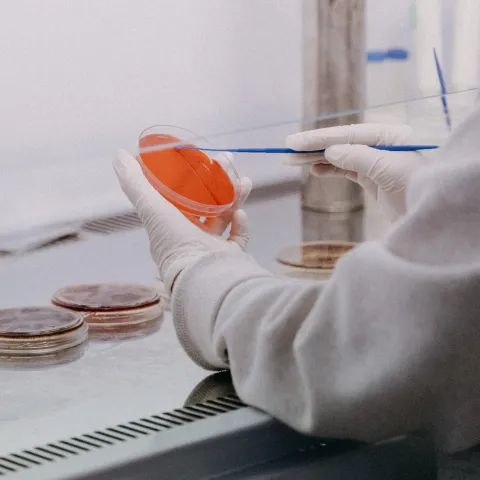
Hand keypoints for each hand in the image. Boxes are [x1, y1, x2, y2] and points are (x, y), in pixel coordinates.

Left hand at [113, 149, 251, 291]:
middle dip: (218, 180)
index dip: (190, 175)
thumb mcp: (152, 208)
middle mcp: (189, 237)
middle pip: (205, 202)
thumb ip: (135, 183)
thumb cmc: (176, 244)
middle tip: (228, 161)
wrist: (205, 277)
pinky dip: (241, 224)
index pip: (180, 195)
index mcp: (170, 226)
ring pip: (224, 216)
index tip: (201, 157)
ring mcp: (211, 248)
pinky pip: (238, 237)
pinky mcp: (231, 257)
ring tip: (244, 182)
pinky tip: (241, 213)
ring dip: (233, 196)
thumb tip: (119, 154)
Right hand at [284, 124, 434, 220]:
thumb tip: (330, 151)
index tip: (295, 142)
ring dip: (317, 159)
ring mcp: (377, 161)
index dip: (319, 138)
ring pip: (340, 156)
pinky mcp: (374, 177)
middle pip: (340, 143)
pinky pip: (347, 170)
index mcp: (388, 135)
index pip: (346, 134)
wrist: (434, 215)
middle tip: (286, 151)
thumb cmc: (420, 187)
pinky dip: (330, 170)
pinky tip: (315, 170)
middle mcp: (381, 145)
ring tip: (293, 162)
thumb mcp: (390, 169)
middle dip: (313, 148)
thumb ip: (359, 157)